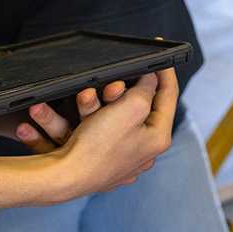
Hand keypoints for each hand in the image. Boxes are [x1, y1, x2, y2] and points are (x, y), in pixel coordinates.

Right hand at [34, 68, 178, 201]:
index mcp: (157, 138)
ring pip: (114, 118)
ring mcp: (123, 159)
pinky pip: (96, 131)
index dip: (165, 71)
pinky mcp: (102, 162)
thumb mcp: (130, 107)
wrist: (64, 177)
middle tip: (110, 81)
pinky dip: (87, 119)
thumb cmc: (98, 146)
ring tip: (84, 95)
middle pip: (139, 106)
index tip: (160, 54)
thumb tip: (151, 79)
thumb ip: (146, 89)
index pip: (168, 96)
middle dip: (121, 89)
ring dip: (99, 102)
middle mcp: (143, 151)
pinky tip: (79, 113)